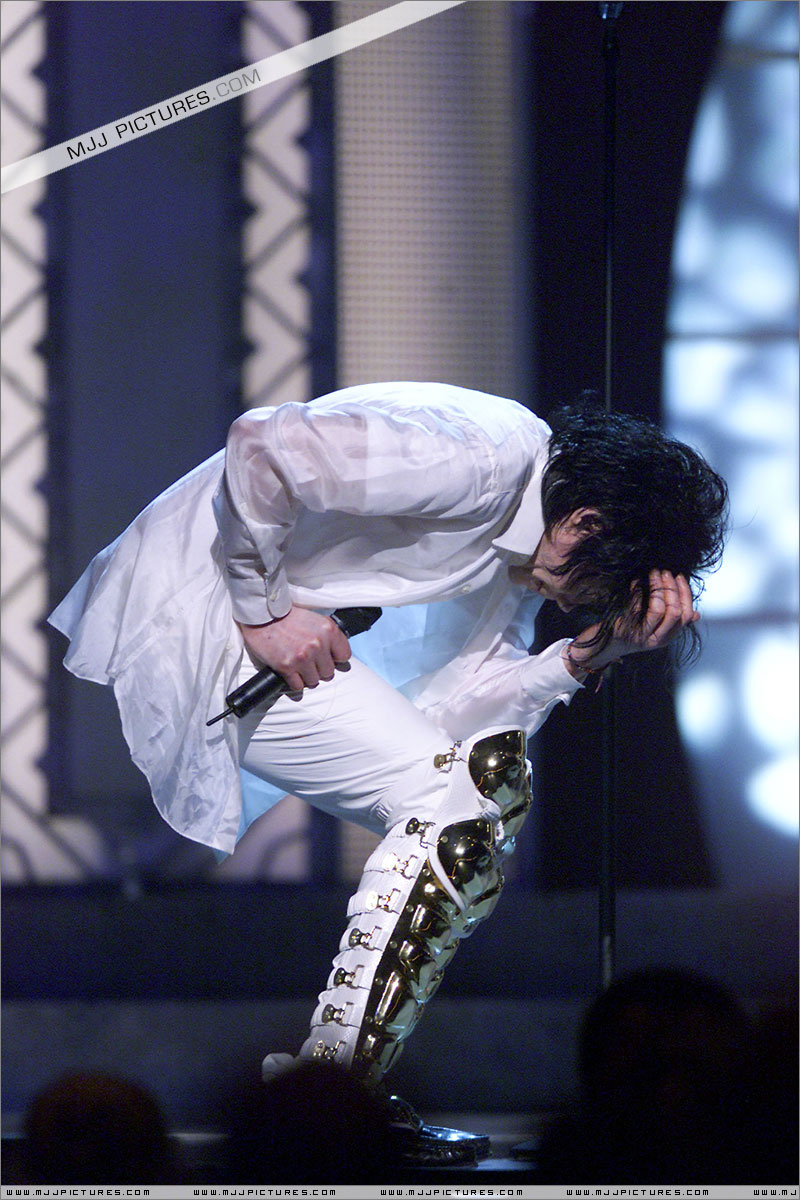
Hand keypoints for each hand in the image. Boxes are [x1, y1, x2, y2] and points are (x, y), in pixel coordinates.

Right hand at [238, 606, 351, 692]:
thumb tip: (336, 654)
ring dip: (306, 677)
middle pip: (329, 672)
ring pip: (314, 681)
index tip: (327, 657)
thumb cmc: (287, 616)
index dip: (335, 658)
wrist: (262, 615)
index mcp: (329, 630)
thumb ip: (328, 635)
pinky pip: (298, 686)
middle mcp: (318, 644)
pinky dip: (294, 682)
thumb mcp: (315, 618)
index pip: (344, 656)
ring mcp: (303, 657)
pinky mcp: (287, 667)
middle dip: (319, 669)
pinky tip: (290, 672)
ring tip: (299, 667)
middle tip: (309, 662)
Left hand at [563, 569, 698, 676]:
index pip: (687, 616)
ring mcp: (641, 636)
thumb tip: (697, 614)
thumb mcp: (655, 629)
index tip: (679, 577)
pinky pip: (636, 606)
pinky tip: (636, 581)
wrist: (603, 646)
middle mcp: (657, 639)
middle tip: (665, 572)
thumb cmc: (631, 632)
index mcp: (667, 637)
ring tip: (654, 573)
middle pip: (675, 613)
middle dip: (672, 588)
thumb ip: (673, 621)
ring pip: (659, 610)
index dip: (685, 594)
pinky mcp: (626, 630)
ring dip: (658, 588)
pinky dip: (637, 590)